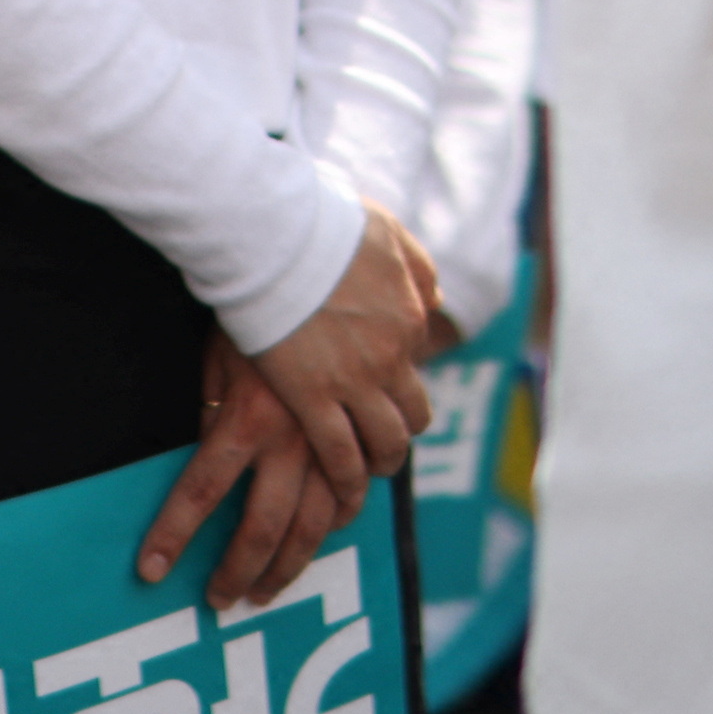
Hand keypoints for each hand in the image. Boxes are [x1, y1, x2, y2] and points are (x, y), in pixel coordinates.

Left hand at [141, 326, 352, 608]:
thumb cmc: (249, 312)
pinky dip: (339, 522)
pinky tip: (323, 537)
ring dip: (288, 566)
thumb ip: (209, 410)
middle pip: (263, 526)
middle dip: (238, 570)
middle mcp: (291, 439)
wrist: (316, 271)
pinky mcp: (356, 433)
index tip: (151, 571)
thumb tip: (199, 456)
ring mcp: (330, 440)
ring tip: (264, 592)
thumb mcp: (214, 359)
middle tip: (219, 601)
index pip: (200, 492)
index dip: (174, 535)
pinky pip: (353, 492)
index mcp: (245, 419)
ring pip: (314, 524)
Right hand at [237, 203, 443, 507]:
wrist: (276, 233)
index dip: (401, 391)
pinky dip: (346, 478)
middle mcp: (390, 358)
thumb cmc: (325, 224)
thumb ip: (416, 267)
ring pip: (383, 443)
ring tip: (365, 478)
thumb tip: (435, 296)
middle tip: (382, 449)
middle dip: (398, 439)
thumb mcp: (389, 233)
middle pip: (410, 418)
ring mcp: (353, 382)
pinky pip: (340, 453)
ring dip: (379, 464)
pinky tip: (340, 489)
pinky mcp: (311, 399)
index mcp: (408, 319)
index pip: (418, 370)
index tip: (386, 400)